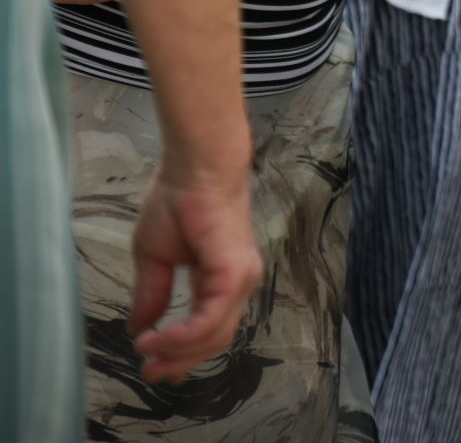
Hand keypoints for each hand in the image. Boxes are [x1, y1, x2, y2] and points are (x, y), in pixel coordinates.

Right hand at [127, 160, 262, 383]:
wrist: (195, 168)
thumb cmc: (177, 201)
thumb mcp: (154, 256)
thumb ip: (153, 293)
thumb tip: (140, 328)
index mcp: (220, 278)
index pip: (210, 326)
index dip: (183, 352)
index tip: (154, 367)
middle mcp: (237, 281)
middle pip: (215, 338)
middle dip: (181, 360)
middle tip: (150, 372)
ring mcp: (240, 278)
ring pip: (215, 333)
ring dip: (180, 351)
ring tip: (148, 354)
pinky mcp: (234, 272)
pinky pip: (211, 317)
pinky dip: (185, 334)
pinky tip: (159, 338)